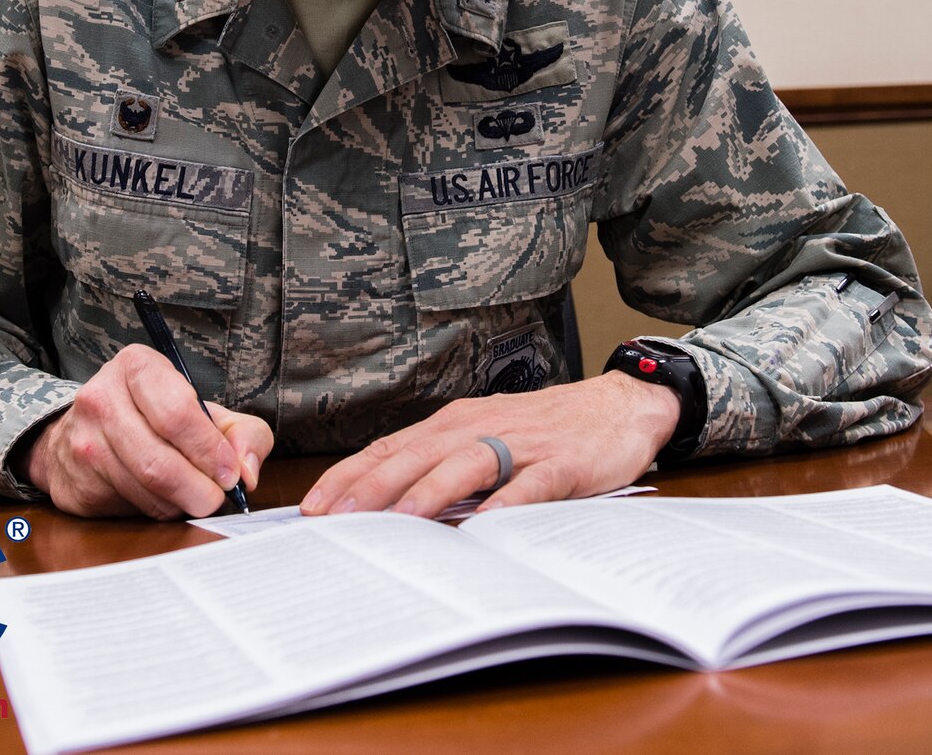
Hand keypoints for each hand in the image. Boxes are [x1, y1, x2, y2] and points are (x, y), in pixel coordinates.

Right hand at [25, 344, 272, 518]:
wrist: (83, 433)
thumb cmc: (154, 417)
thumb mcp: (204, 409)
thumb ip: (242, 432)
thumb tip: (246, 470)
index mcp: (137, 366)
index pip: (177, 413)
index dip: (209, 450)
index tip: (229, 472)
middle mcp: (101, 399)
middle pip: (159, 461)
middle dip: (199, 489)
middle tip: (216, 497)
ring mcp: (83, 442)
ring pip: (144, 490)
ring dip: (180, 503)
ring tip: (192, 496)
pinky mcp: (75, 483)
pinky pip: (128, 508)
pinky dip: (157, 511)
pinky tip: (163, 499)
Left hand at [300, 372, 681, 517]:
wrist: (618, 407)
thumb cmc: (544, 431)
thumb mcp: (485, 440)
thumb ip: (441, 468)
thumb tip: (386, 508)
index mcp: (454, 423)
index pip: (389, 449)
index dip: (349, 477)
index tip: (313, 508)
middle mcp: (478, 426)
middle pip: (416, 456)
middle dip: (372, 487)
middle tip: (336, 520)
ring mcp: (520, 443)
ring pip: (465, 464)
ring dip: (429, 492)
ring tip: (399, 520)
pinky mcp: (561, 462)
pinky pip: (530, 484)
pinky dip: (507, 502)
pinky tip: (487, 525)